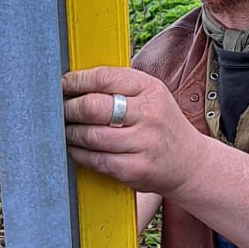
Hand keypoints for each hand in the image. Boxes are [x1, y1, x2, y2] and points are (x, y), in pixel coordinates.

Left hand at [62, 69, 201, 196]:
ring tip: (65, 129)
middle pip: (92, 107)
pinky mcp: (135, 169)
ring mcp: (143, 144)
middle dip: (68, 108)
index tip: (62, 85)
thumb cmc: (160, 124)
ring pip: (90, 136)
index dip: (76, 81)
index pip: (104, 78)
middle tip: (59, 110)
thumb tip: (74, 81)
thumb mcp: (151, 96)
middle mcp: (149, 115)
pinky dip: (78, 153)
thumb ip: (119, 86)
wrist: (189, 162)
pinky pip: (96, 160)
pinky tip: (75, 148)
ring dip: (69, 133)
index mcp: (150, 89)